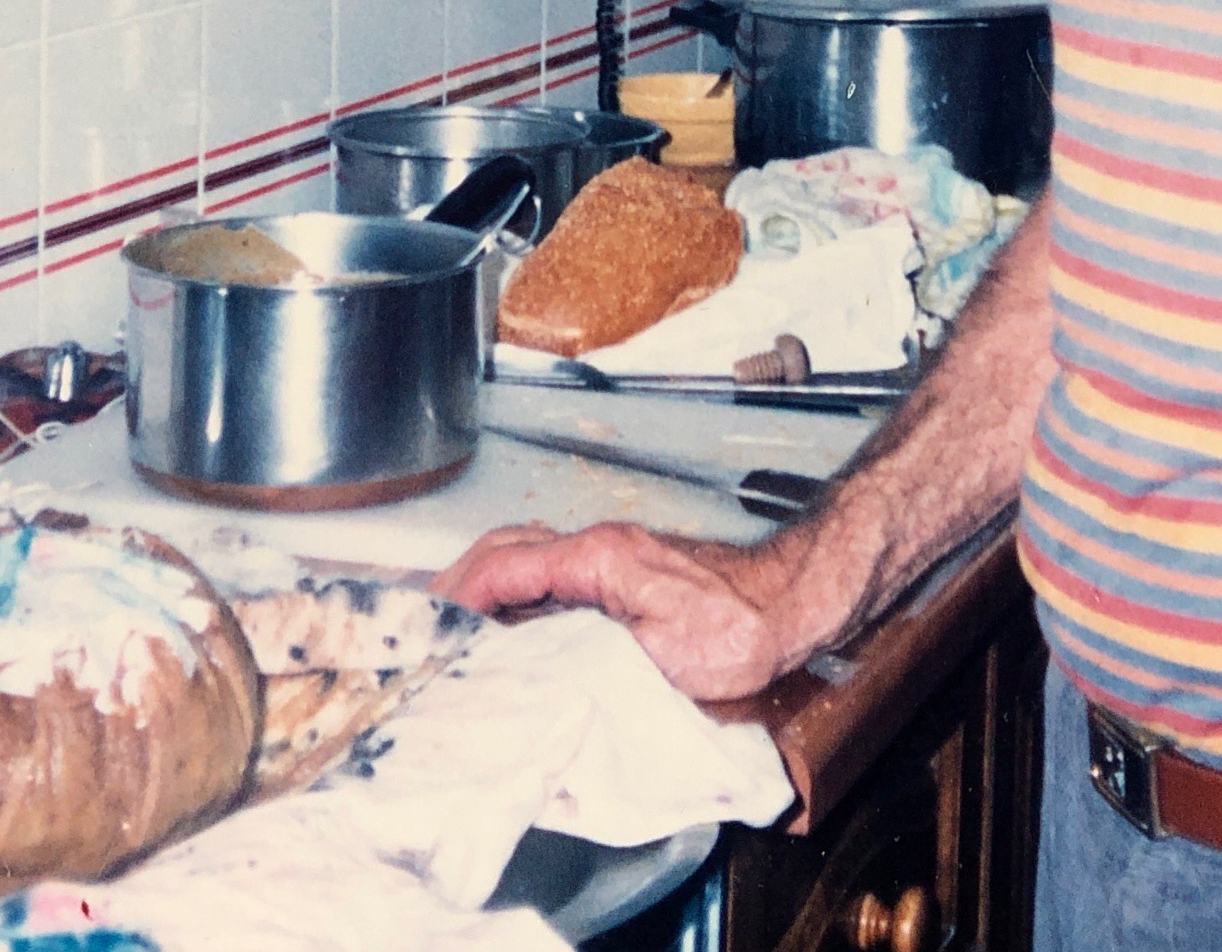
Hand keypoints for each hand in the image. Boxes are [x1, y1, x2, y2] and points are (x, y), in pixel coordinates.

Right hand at [434, 520, 823, 699]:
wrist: (791, 602)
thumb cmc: (738, 628)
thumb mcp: (658, 658)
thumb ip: (589, 657)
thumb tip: (534, 673)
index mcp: (596, 559)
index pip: (504, 565)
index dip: (459, 595)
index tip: (430, 623)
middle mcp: (597, 546)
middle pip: (506, 547)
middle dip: (460, 580)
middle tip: (431, 622)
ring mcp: (611, 554)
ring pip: (528, 553)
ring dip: (489, 582)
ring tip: (461, 627)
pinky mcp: (625, 570)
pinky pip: (554, 568)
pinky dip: (520, 589)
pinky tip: (516, 624)